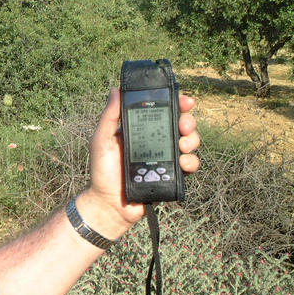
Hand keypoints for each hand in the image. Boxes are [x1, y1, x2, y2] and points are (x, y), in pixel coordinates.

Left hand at [78, 88, 199, 238]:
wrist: (110, 204)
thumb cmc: (101, 172)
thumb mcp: (101, 140)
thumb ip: (109, 116)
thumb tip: (116, 90)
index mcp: (140, 130)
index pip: (162, 110)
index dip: (176, 103)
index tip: (184, 100)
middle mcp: (155, 141)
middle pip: (181, 124)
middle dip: (188, 121)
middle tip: (184, 125)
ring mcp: (165, 158)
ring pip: (189, 142)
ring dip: (192, 140)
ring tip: (183, 145)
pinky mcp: (172, 175)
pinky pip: (189, 165)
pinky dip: (191, 162)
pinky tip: (183, 164)